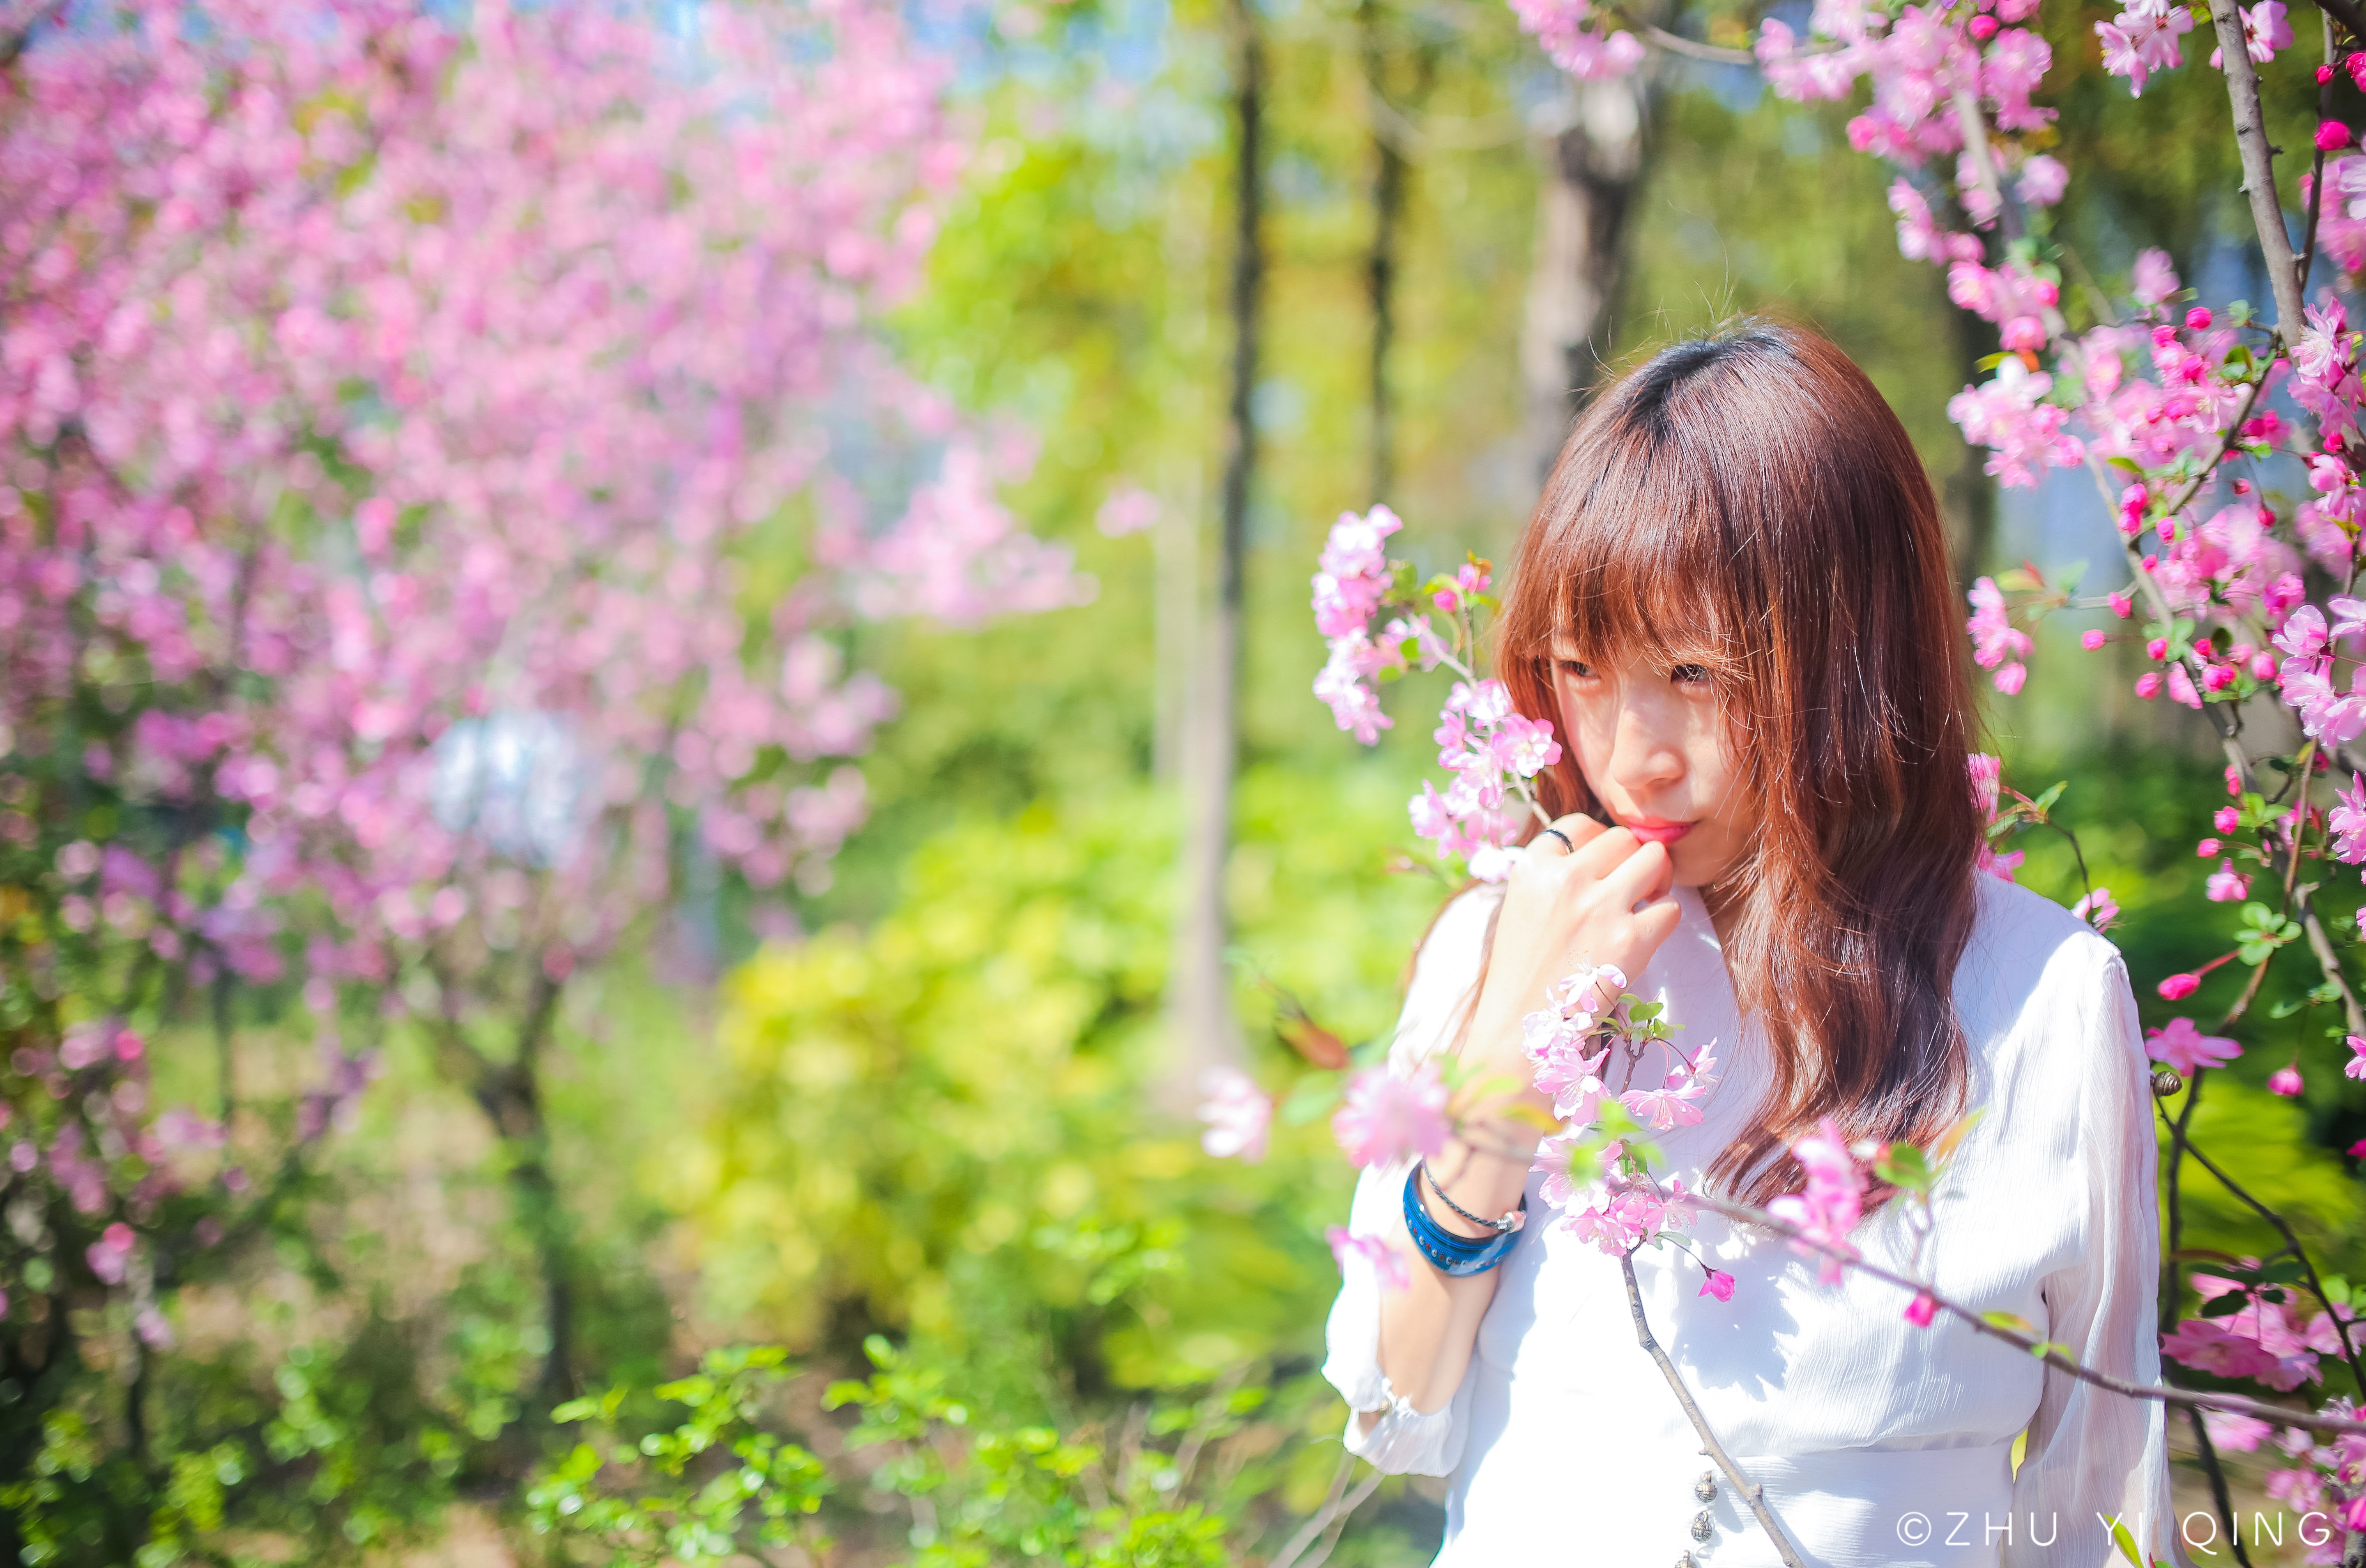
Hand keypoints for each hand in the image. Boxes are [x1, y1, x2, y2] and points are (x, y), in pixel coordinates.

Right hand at [1467, 813, 1682, 1082]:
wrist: (1521, 1029)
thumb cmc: (1523, 971)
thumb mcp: (1522, 906)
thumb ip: (1555, 874)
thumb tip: (1604, 851)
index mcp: (1532, 867)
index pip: (1580, 825)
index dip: (1598, 843)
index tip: (1600, 868)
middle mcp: (1566, 879)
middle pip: (1623, 837)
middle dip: (1633, 859)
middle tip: (1632, 886)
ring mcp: (1600, 907)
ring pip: (1654, 858)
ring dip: (1657, 878)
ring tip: (1646, 901)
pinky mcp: (1630, 940)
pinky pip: (1671, 908)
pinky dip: (1663, 921)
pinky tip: (1643, 937)